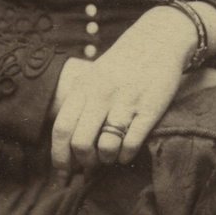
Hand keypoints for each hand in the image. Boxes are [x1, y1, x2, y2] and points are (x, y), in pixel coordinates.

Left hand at [51, 6, 196, 171]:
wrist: (157, 40)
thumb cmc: (121, 64)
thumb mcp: (93, 76)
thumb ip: (80, 104)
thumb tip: (68, 144)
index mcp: (83, 86)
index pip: (61, 128)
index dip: (58, 157)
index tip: (62, 174)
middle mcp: (101, 95)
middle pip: (80, 143)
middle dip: (84, 162)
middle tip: (90, 165)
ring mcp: (126, 102)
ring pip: (106, 148)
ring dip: (106, 159)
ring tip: (110, 154)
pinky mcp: (149, 110)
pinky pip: (131, 144)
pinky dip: (126, 155)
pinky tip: (126, 151)